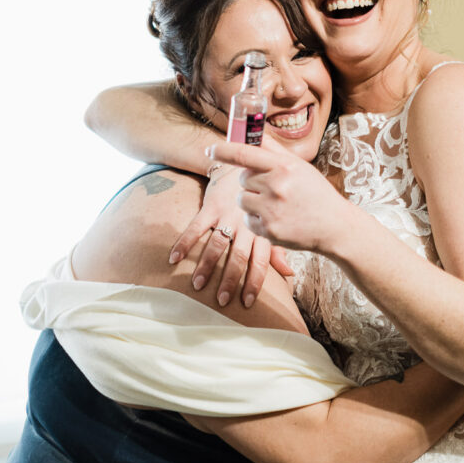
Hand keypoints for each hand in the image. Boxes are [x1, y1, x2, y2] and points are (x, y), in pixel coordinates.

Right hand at [168, 163, 285, 307]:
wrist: (247, 159)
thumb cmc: (264, 195)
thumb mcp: (274, 219)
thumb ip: (278, 248)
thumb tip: (289, 274)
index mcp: (262, 230)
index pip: (260, 262)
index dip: (253, 282)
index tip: (246, 302)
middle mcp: (246, 224)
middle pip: (238, 257)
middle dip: (230, 280)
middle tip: (222, 301)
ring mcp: (227, 215)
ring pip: (216, 245)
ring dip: (206, 266)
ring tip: (197, 285)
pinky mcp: (211, 206)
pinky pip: (195, 227)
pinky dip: (184, 242)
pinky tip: (174, 259)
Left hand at [208, 141, 352, 252]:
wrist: (334, 226)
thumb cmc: (315, 192)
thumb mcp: (299, 166)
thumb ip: (274, 150)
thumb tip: (254, 132)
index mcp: (283, 166)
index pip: (244, 153)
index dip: (223, 150)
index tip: (210, 150)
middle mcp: (276, 186)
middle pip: (243, 179)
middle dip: (253, 182)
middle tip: (275, 188)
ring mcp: (271, 210)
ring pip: (242, 200)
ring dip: (253, 201)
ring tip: (276, 204)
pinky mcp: (269, 230)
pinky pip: (247, 220)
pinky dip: (257, 219)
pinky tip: (277, 218)